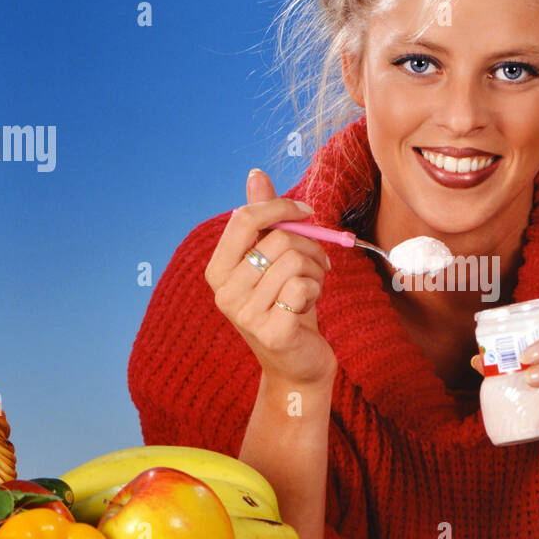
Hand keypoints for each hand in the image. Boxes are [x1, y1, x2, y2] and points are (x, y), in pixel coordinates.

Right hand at [205, 169, 337, 388]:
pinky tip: (309, 305)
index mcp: (218, 270)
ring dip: (316, 270)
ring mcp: (244, 314)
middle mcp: (224, 292)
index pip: (243, 218)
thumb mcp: (273, 261)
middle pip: (277, 239)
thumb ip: (263, 220)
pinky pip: (303, 287)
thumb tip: (256, 174)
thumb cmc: (286, 306)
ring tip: (314, 285)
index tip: (307, 212)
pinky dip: (316, 290)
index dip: (280, 207)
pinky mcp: (271, 331)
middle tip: (320, 262)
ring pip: (295, 261)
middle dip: (310, 245)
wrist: (298, 363)